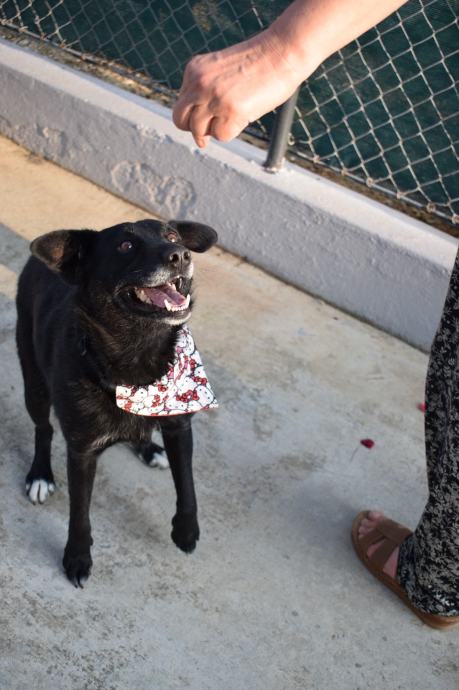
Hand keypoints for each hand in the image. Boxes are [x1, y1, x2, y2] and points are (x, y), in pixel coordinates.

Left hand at [172, 31, 303, 148]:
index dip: (194, 114)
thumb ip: (206, 91)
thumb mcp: (222, 72)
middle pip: (180, 120)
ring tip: (236, 115)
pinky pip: (221, 136)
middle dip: (195, 129)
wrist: (283, 52)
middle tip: (211, 130)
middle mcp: (199, 83)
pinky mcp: (230, 111)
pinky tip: (245, 115)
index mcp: (194, 70)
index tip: (210, 116)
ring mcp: (214, 98)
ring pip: (199, 131)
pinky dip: (233, 131)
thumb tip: (200, 134)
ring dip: (216, 130)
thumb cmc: (259, 63)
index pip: (182, 103)